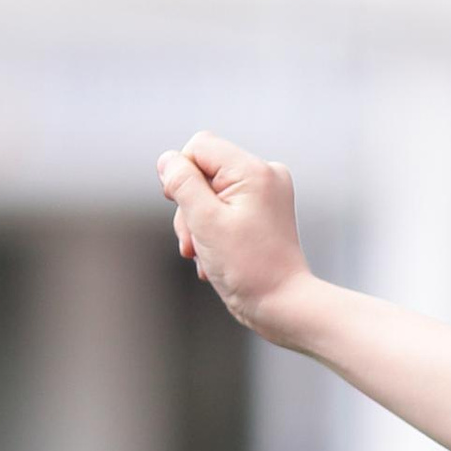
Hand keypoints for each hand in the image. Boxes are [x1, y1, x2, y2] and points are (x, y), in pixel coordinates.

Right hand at [156, 130, 314, 337]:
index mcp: (254, 170)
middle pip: (203, 171)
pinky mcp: (263, 212)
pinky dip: (213, 232)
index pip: (198, 146)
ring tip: (203, 256)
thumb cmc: (247, 267)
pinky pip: (224, 209)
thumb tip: (168, 159)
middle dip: (190, 207)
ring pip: (210, 193)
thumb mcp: (204, 220)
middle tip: (194, 243)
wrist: (282, 304)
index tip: (185, 210)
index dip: (181, 176)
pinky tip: (214, 259)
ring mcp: (267, 194)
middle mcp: (265, 174)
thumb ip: (182, 183)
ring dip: (198, 225)